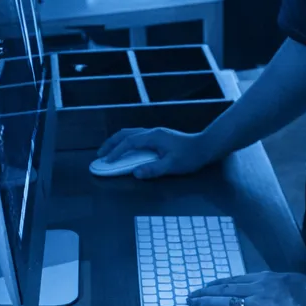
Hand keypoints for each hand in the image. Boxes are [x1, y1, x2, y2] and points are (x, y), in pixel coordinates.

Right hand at [96, 126, 212, 177]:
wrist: (205, 146)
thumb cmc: (190, 157)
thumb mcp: (172, 166)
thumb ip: (153, 169)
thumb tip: (135, 173)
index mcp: (153, 137)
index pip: (128, 142)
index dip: (116, 151)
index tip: (106, 161)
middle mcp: (152, 132)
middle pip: (125, 133)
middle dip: (110, 143)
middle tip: (99, 155)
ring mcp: (155, 132)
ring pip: (130, 133)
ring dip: (117, 141)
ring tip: (108, 151)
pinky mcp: (158, 136)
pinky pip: (136, 136)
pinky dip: (126, 141)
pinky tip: (125, 150)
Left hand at [187, 271, 305, 305]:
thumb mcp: (292, 282)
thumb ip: (277, 286)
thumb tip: (270, 290)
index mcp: (267, 278)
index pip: (236, 279)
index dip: (218, 283)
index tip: (206, 286)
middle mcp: (260, 287)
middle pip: (226, 288)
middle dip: (206, 292)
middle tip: (190, 296)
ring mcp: (261, 303)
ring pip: (228, 301)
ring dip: (208, 304)